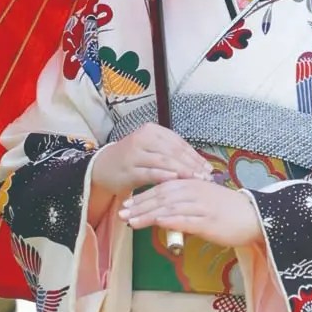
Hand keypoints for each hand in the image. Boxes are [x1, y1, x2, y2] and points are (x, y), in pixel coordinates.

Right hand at [87, 124, 211, 225]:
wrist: (102, 167)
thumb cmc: (133, 159)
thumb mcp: (152, 151)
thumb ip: (172, 154)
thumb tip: (200, 165)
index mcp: (152, 130)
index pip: (179, 143)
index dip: (195, 156)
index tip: (209, 169)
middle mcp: (143, 138)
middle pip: (174, 151)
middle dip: (192, 165)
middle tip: (206, 178)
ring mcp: (135, 153)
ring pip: (164, 161)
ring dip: (182, 171)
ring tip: (196, 180)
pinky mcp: (128, 169)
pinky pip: (149, 172)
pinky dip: (163, 175)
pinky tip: (175, 180)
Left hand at [119, 180, 262, 248]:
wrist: (253, 216)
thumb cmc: (228, 210)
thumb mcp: (204, 199)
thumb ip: (185, 201)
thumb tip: (164, 210)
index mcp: (193, 184)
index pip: (163, 187)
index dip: (143, 195)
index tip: (127, 203)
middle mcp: (194, 191)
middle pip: (161, 197)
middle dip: (139, 205)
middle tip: (121, 213)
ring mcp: (201, 206)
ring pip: (169, 208)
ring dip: (148, 214)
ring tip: (131, 221)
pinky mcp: (208, 221)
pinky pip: (185, 219)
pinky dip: (169, 220)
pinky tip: (156, 223)